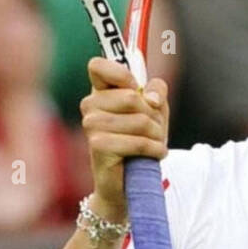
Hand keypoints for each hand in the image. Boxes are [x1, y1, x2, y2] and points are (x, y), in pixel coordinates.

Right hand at [79, 57, 169, 216]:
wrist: (128, 182)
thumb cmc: (140, 142)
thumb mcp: (155, 111)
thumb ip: (156, 92)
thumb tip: (152, 96)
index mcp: (100, 92)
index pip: (97, 66)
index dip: (121, 74)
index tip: (135, 88)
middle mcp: (90, 106)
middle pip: (132, 97)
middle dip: (154, 115)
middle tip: (155, 130)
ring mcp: (91, 126)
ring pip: (139, 120)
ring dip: (156, 135)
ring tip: (155, 144)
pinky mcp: (98, 146)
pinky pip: (138, 141)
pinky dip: (154, 149)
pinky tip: (154, 154)